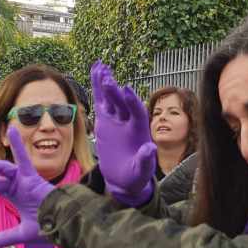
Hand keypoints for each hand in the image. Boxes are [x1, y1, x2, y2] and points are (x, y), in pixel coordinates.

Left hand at [0, 128, 53, 247]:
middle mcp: (18, 185)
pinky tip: (13, 129)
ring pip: (1, 169)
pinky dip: (19, 144)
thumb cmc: (49, 227)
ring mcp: (24, 180)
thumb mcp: (22, 233)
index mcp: (16, 195)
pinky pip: (23, 158)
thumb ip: (7, 237)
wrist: (63, 226)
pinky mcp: (31, 177)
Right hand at [89, 60, 156, 206]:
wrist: (124, 179)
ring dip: (106, 83)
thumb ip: (145, 160)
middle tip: (108, 79)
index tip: (126, 89)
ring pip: (111, 98)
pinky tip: (96, 69)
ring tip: (101, 67)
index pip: (136, 112)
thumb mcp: (141, 171)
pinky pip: (101, 100)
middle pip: (122, 103)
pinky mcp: (104, 121)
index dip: (132, 101)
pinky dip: (97, 86)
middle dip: (115, 92)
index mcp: (139, 130)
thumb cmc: (136, 176)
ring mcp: (116, 119)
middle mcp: (128, 121)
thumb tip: (150, 149)